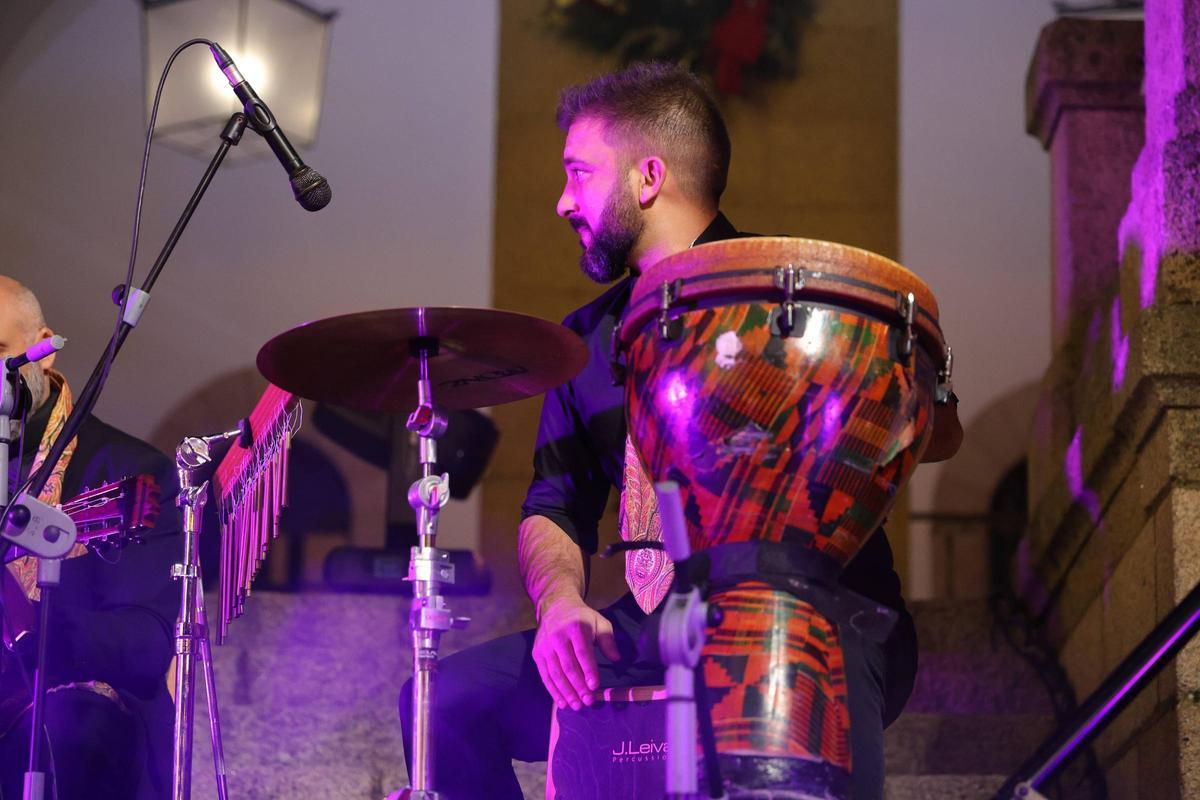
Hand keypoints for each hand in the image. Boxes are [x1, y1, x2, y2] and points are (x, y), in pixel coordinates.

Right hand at [532, 596, 620, 710]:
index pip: (582, 652)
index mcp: (575, 627)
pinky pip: (545, 675)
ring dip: (566, 692)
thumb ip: (608, 640)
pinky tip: (562, 702)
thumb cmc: (581, 618)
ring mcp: (545, 646)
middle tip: (588, 701)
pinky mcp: (537, 654)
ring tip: (576, 706)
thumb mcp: (599, 622)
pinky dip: (553, 691)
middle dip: (578, 686)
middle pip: (568, 666)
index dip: (588, 670)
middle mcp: (557, 637)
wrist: (554, 607)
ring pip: (555, 673)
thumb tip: (616, 658)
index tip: (595, 686)